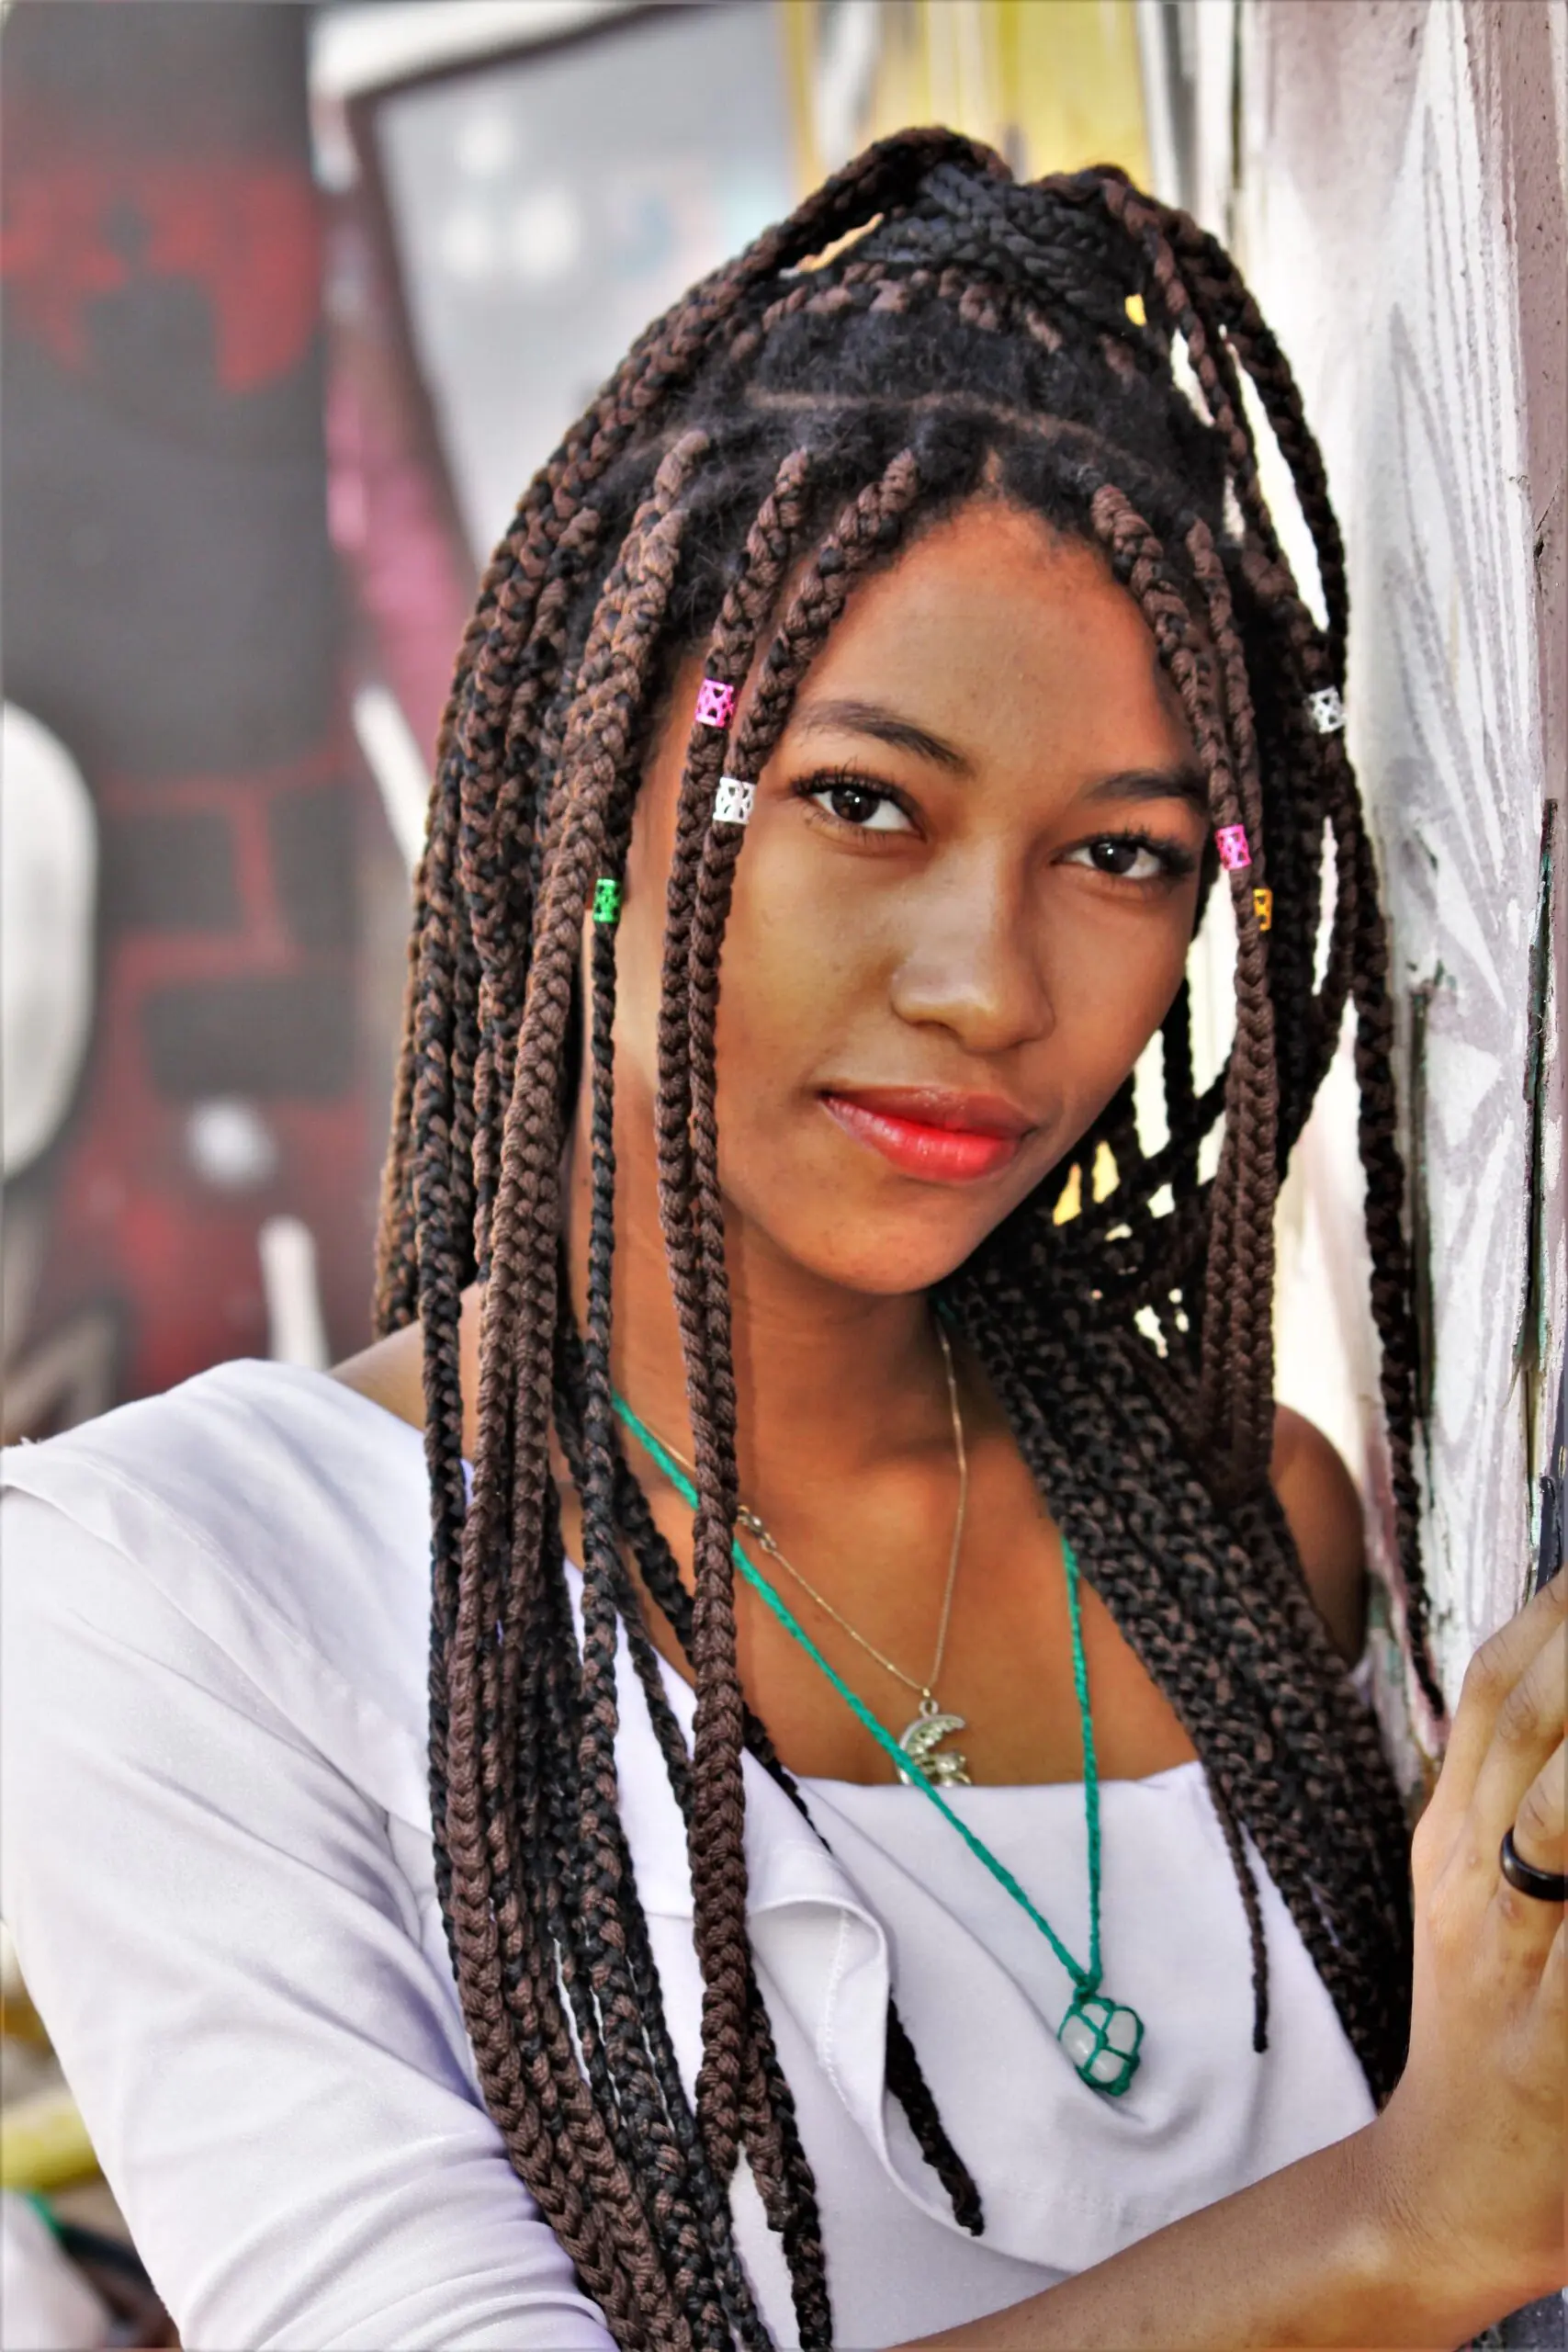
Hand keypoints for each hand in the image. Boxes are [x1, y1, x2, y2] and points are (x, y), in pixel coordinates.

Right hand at [1370, 1566, 1565, 2314]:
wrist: (1445, 2193)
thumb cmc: (1490, 2037)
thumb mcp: (1476, 1899)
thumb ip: (1514, 1800)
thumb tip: (1556, 1700)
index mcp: (1454, 1838)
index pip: (1495, 1690)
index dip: (1554, 1612)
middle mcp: (1473, 1879)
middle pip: (1524, 1726)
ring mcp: (1512, 1957)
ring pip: (1556, 1816)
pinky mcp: (1556, 2043)